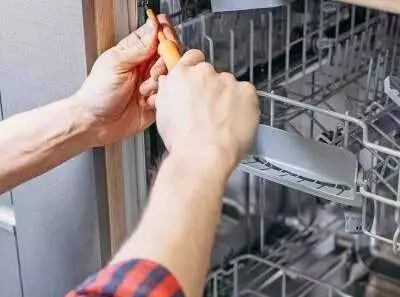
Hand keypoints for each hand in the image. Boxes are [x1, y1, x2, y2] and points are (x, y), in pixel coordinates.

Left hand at [75, 15, 178, 146]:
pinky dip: (159, 97)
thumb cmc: (97, 94)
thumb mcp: (116, 63)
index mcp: (133, 52)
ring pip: (171, 75)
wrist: (96, 124)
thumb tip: (154, 27)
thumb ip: (139, 47)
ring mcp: (151, 84)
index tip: (165, 40)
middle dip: (163, 61)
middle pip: (169, 54)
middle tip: (151, 71)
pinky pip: (169, 95)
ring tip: (143, 89)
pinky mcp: (157, 101)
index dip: (165, 34)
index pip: (156, 34)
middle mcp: (145, 67)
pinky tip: (146, 101)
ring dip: (158, 82)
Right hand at [155, 50, 259, 172]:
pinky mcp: (246, 91)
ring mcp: (227, 81)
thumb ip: (170, 93)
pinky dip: (245, 106)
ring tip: (223, 122)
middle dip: (213, 89)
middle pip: (213, 75)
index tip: (201, 80)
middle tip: (211, 111)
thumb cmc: (183, 141)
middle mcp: (204, 73)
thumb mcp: (163, 114)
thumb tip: (171, 86)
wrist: (203, 155)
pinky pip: (247, 95)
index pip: (193, 58)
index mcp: (181, 76)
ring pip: (231, 86)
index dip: (197, 68)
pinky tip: (236, 121)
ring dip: (229, 98)